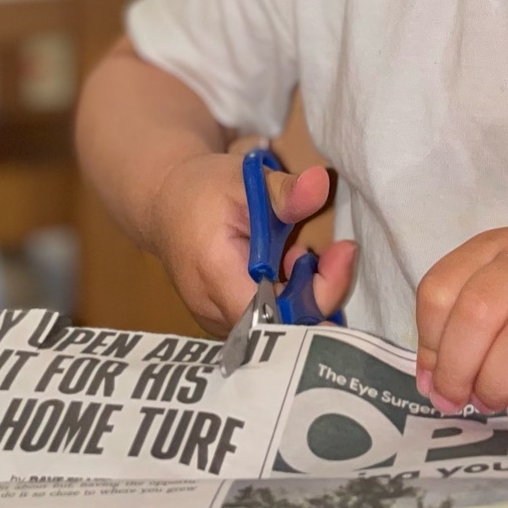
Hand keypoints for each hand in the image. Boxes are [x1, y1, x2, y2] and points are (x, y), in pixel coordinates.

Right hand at [147, 141, 355, 336]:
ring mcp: (218, 321)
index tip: (343, 254)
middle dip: (321, 291)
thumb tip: (320, 185)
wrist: (165, 204)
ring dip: (305, 294)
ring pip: (278, 328)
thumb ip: (283, 190)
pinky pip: (267, 323)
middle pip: (283, 326)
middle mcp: (214, 311)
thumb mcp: (243, 179)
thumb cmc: (203, 190)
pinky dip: (289, 297)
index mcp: (216, 277)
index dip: (317, 294)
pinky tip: (287, 266)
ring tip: (301, 253)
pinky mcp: (225, 320)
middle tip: (339, 252)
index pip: (275, 316)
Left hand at [414, 228, 507, 422]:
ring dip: (498, 382)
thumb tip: (433, 384)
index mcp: (498, 246)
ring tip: (495, 403)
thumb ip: (466, 327)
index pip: (441, 288)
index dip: (429, 342)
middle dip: (459, 368)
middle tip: (461, 401)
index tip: (435, 380)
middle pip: (478, 310)